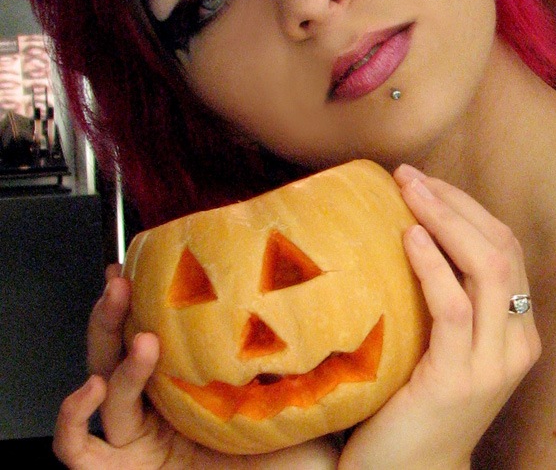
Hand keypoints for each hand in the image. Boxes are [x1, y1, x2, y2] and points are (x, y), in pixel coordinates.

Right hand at [54, 266, 338, 468]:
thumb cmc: (302, 457)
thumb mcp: (302, 383)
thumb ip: (304, 340)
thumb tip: (326, 277)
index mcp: (194, 382)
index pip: (159, 330)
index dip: (145, 296)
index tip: (147, 261)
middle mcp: (162, 408)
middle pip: (119, 350)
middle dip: (113, 312)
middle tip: (122, 281)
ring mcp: (140, 441)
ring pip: (102, 388)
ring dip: (113, 358)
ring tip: (144, 339)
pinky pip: (78, 450)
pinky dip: (74, 418)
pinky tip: (94, 389)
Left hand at [338, 165, 539, 469]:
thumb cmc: (417, 405)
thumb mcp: (446, 345)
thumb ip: (448, 299)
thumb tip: (410, 227)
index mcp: (519, 331)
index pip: (507, 249)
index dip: (469, 208)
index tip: (427, 182)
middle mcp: (518, 344)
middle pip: (502, 249)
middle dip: (457, 204)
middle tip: (410, 176)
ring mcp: (493, 364)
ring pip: (489, 269)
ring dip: (446, 220)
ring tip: (408, 192)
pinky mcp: (458, 380)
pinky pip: (454, 308)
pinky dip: (433, 265)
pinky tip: (409, 237)